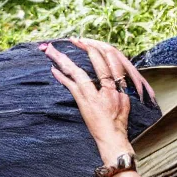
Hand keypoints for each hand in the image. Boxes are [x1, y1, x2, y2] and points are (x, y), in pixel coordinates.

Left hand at [40, 38, 154, 163]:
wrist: (112, 137)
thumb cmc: (118, 121)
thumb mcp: (124, 102)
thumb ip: (119, 88)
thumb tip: (115, 78)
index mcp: (117, 85)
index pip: (110, 60)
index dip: (99, 50)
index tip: (90, 41)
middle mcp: (106, 88)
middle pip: (94, 62)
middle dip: (84, 48)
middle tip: (74, 39)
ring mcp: (93, 95)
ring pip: (78, 72)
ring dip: (65, 60)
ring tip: (54, 51)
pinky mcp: (83, 102)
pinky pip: (70, 86)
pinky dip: (61, 77)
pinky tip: (52, 70)